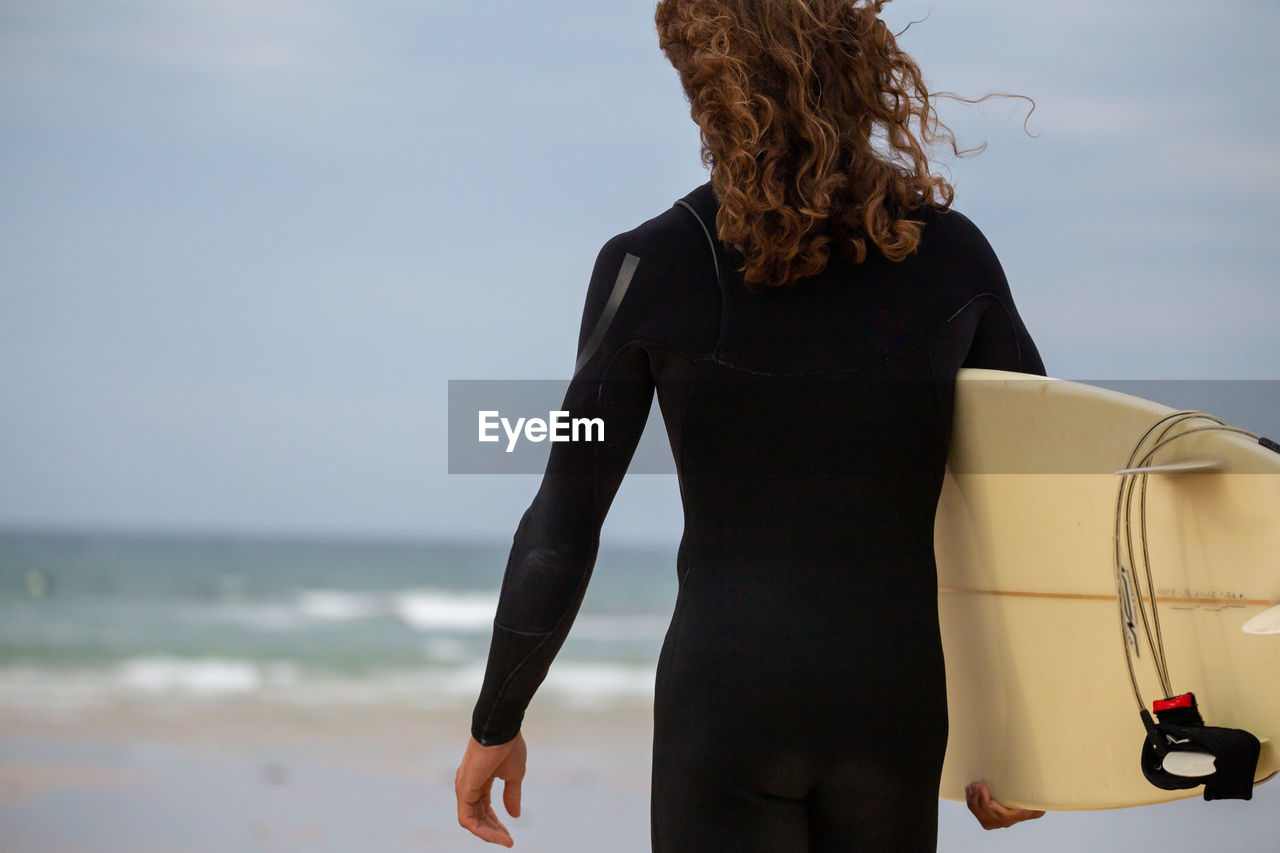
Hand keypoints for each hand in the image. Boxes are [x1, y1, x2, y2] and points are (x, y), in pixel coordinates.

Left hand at [455, 732, 526, 846]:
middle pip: (478, 816)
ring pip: (472, 821)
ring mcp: (464, 788)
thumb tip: (515, 816)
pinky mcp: (463, 790)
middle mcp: (469, 786)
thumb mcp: (514, 775)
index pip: (485, 808)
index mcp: (480, 781)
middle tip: (508, 841)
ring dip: (489, 833)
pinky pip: (468, 819)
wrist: (501, 729)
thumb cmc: (508, 746)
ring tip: (506, 841)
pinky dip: (481, 830)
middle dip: (494, 830)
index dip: (497, 822)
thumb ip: (512, 795)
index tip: (510, 835)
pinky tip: (497, 835)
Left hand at [965, 780, 1044, 829]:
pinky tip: (971, 788)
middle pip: (986, 810)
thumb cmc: (1026, 804)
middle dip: (980, 796)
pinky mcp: (981, 817)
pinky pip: (972, 808)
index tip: (990, 802)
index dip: (996, 810)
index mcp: (1013, 817)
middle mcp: (1001, 822)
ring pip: (976, 808)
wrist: (1015, 806)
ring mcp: (990, 821)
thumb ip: (1036, 807)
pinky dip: (970, 796)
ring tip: (975, 784)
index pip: (1003, 817)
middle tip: (980, 784)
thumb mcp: (1035, 806)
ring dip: (973, 795)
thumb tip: (1040, 806)